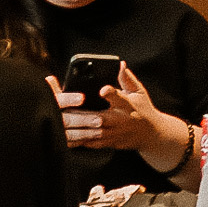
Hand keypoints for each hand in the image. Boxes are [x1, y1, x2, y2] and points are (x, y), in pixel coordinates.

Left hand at [62, 67, 184, 176]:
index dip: (110, 93)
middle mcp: (118, 120)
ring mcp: (111, 133)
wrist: (151, 135)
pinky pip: (88, 142)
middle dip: (77, 112)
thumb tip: (120, 64)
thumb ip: (127, 79)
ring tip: (56, 121)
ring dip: (72, 127)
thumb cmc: (143, 110)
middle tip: (61, 105)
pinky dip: (76, 139)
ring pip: (88, 132)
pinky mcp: (107, 142)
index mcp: (127, 105)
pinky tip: (63, 134)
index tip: (102, 89)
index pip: (118, 97)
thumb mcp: (140, 92)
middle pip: (95, 117)